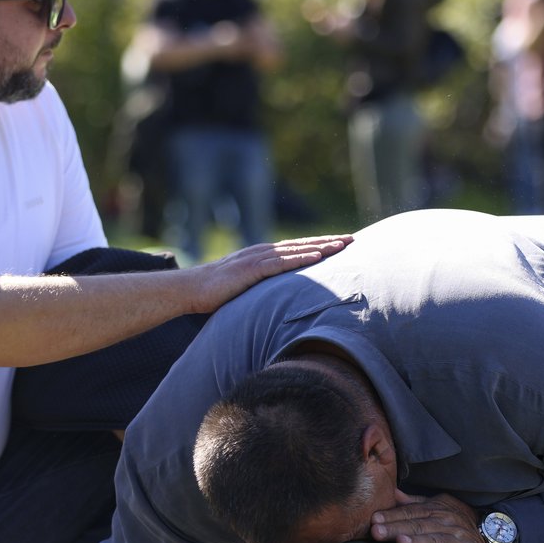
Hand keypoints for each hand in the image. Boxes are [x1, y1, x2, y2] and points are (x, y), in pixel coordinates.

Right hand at [189, 234, 351, 314]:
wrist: (190, 289)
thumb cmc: (214, 294)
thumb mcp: (244, 290)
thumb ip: (261, 290)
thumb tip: (277, 303)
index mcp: (262, 256)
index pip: (297, 248)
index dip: (320, 245)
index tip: (341, 244)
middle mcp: (262, 253)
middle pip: (302, 245)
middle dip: (328, 241)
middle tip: (354, 239)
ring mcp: (257, 259)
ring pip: (296, 250)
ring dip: (321, 247)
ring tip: (343, 245)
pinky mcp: (250, 269)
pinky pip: (281, 263)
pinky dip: (301, 258)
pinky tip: (317, 256)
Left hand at [370, 492, 488, 542]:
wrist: (491, 539)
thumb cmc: (456, 525)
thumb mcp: (437, 508)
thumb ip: (414, 504)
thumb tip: (392, 493)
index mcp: (436, 511)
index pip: (411, 513)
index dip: (392, 516)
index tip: (373, 520)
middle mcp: (446, 523)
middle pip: (418, 526)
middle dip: (397, 529)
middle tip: (377, 532)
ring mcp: (458, 540)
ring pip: (435, 541)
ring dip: (419, 542)